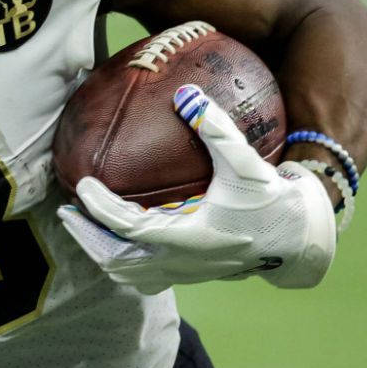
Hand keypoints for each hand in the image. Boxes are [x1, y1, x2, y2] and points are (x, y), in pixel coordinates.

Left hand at [58, 84, 336, 292]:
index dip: (99, 208)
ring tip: (81, 225)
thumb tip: (186, 93)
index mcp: (189, 238)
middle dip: (87, 237)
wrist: (301, 242)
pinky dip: (122, 259)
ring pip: (128, 273)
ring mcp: (185, 273)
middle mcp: (182, 262)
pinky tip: (114, 238)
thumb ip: (216, 129)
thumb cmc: (274, 202)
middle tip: (66, 211)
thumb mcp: (247, 163)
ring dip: (101, 251)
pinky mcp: (191, 274)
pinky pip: (144, 275)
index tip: (80, 185)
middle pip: (117, 260)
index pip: (128, 227)